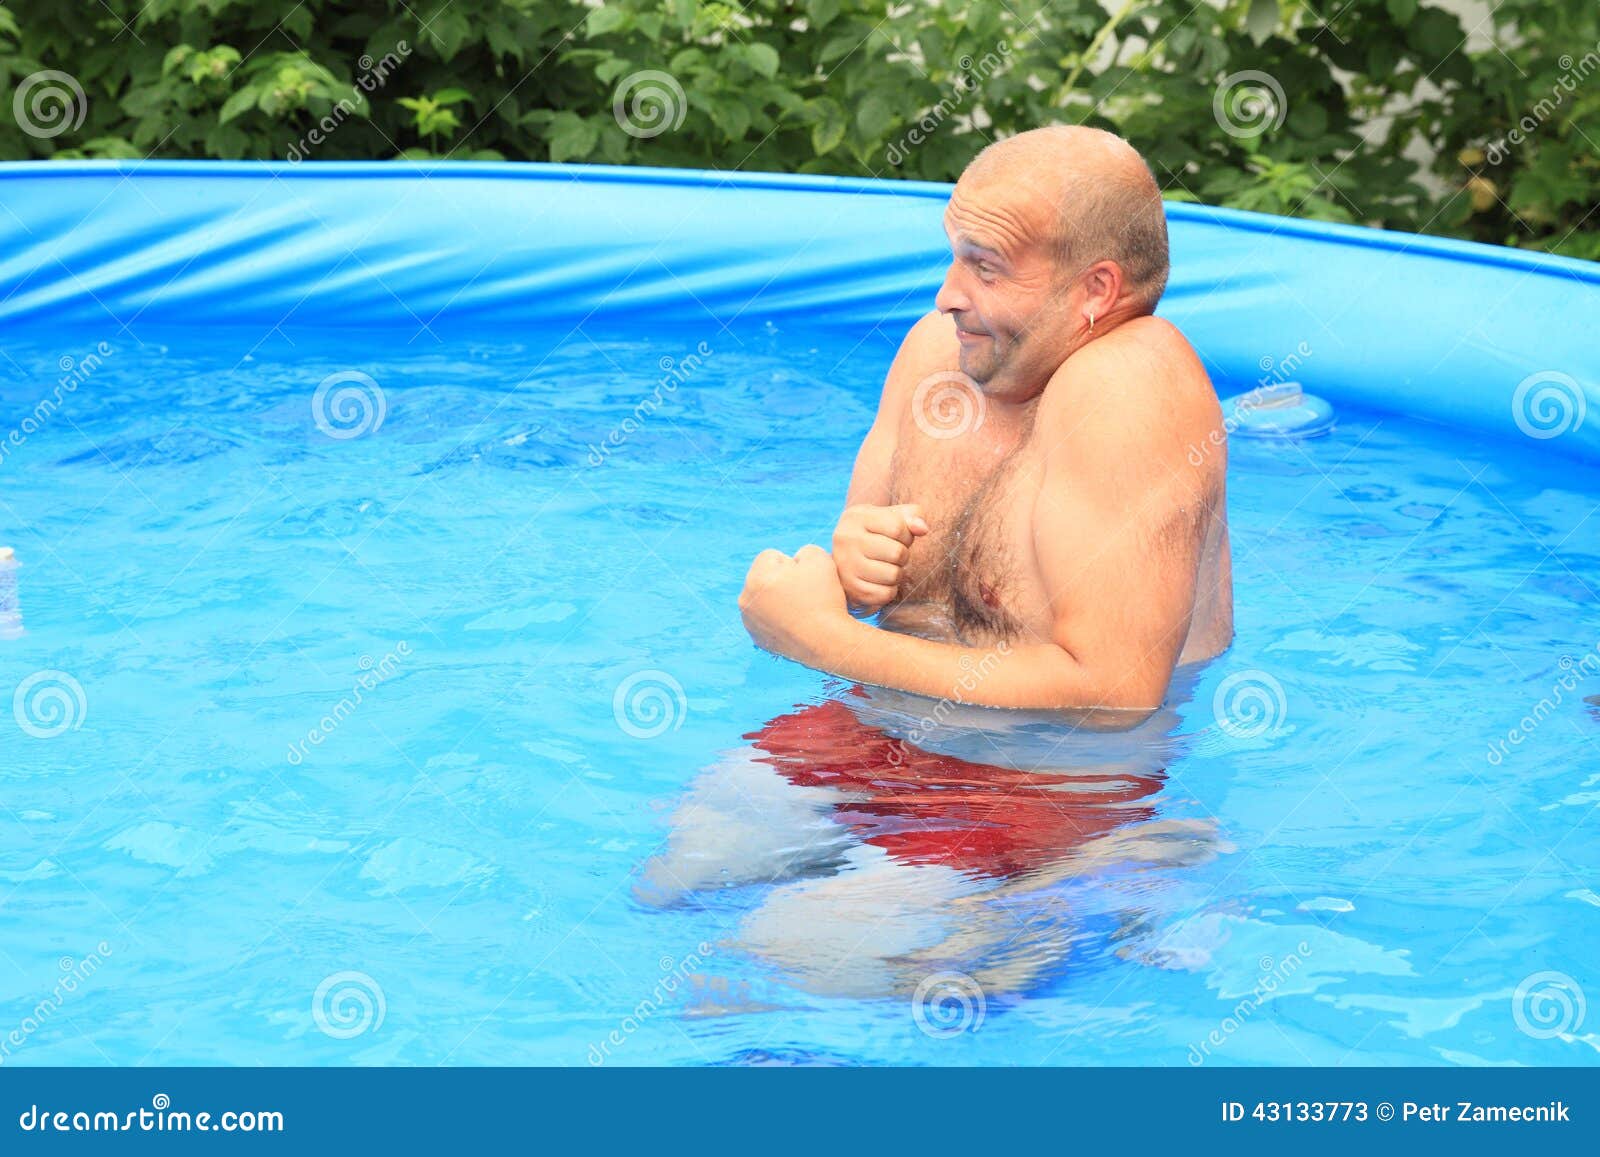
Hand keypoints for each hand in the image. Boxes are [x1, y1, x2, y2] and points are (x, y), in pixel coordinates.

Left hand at [739, 544, 849, 662]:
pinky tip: (795, 622)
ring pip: (764, 598)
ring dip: (778, 598)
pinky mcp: (757, 638)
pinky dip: (778, 617)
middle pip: (764, 577)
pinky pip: (766, 618)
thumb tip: (795, 561)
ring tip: (800, 608)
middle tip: (804, 594)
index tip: (806, 580)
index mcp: (756, 578)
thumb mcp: (819, 557)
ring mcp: (749, 621)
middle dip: (781, 580)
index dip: (793, 563)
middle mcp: (746, 599)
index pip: (771, 556)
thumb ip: (803, 550)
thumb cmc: (824, 598)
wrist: (828, 641)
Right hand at [829, 503, 928, 611]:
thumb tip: (923, 529)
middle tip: (892, 555)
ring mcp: (845, 566)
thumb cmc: (874, 533)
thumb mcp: (890, 516)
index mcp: (856, 517)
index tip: (899, 538)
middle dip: (903, 555)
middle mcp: (846, 539)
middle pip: (897, 553)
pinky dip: (889, 590)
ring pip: (893, 575)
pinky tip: (879, 581)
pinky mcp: (850, 589)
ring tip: (886, 567)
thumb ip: (911, 516)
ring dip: (897, 573)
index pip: (898, 527)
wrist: (844, 559)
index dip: (907, 535)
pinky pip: (885, 594)